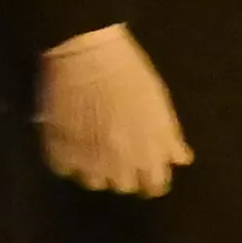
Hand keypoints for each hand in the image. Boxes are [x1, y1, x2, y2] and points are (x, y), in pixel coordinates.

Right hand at [35, 24, 191, 195]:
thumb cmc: (127, 72)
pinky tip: (69, 141)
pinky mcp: (60, 152)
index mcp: (149, 153)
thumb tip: (181, 160)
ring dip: (94, 168)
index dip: (152, 178)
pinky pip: (64, 168)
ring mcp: (89, 161)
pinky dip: (67, 158)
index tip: (146, 168)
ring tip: (91, 147)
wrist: (85, 56)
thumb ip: (169, 137)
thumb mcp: (159, 103)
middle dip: (123, 172)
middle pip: (123, 186)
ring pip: (93, 182)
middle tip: (117, 152)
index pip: (155, 186)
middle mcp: (121, 165)